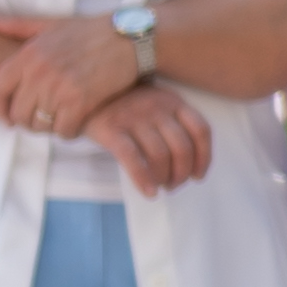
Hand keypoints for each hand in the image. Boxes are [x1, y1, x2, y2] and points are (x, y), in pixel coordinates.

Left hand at [0, 13, 146, 134]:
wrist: (130, 38)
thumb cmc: (89, 32)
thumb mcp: (51, 25)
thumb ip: (18, 26)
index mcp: (28, 53)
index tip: (7, 118)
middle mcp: (40, 72)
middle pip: (18, 113)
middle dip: (26, 122)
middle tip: (39, 121)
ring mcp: (60, 88)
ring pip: (40, 125)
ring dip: (48, 128)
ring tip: (58, 120)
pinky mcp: (81, 101)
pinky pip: (64, 130)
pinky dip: (68, 132)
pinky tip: (75, 123)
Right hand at [91, 87, 216, 195]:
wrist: (82, 93)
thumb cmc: (123, 104)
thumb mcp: (154, 102)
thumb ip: (171, 121)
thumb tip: (187, 163)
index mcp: (171, 101)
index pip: (200, 130)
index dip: (204, 158)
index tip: (198, 176)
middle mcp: (156, 107)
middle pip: (182, 148)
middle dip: (182, 174)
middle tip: (174, 186)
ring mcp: (133, 117)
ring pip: (160, 156)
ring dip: (164, 179)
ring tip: (160, 187)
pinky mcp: (111, 130)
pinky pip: (132, 159)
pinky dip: (143, 179)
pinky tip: (149, 193)